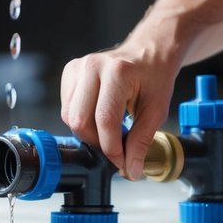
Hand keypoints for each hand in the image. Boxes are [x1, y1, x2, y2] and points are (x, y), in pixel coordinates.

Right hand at [60, 41, 178, 179]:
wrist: (148, 52)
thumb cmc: (154, 78)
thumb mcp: (156, 110)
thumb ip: (142, 141)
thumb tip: (131, 170)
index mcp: (118, 73)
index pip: (105, 121)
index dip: (112, 149)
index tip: (124, 163)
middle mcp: (93, 66)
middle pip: (80, 120)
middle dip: (97, 143)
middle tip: (116, 148)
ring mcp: (78, 66)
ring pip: (69, 116)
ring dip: (88, 133)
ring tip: (110, 131)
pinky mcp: (70, 71)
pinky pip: (66, 107)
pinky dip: (81, 120)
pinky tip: (99, 117)